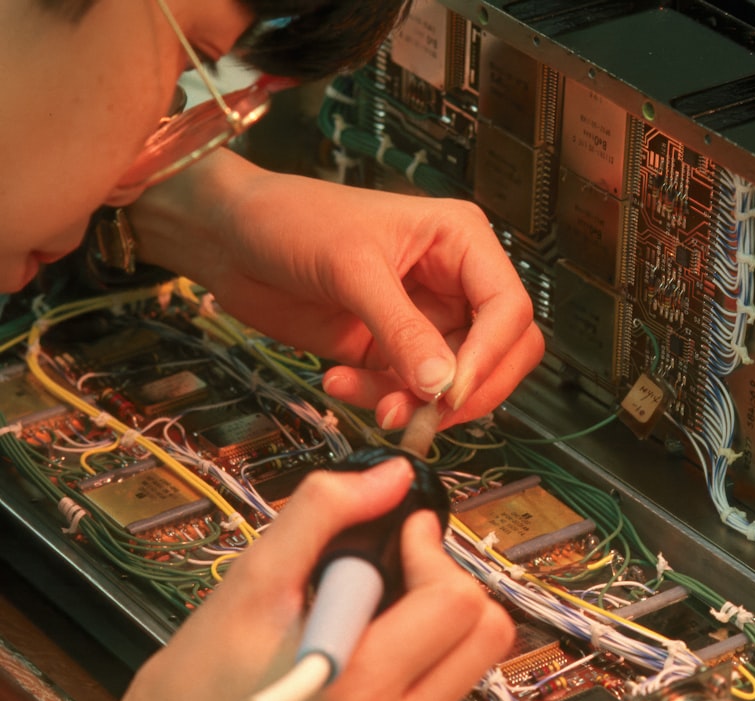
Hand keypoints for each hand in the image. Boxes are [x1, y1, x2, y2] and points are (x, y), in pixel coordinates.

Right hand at [106, 458, 513, 700]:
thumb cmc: (201, 678)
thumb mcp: (253, 580)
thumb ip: (323, 513)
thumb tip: (393, 475)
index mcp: (360, 684)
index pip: (455, 602)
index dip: (431, 547)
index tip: (401, 528)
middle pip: (484, 631)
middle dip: (445, 579)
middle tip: (394, 564)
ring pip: (471, 658)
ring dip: (439, 614)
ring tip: (374, 604)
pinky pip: (444, 683)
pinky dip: (425, 647)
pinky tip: (369, 637)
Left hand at [130, 151, 543, 428]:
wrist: (231, 237)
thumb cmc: (292, 219)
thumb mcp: (353, 269)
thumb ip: (402, 330)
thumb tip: (443, 385)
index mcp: (460, 242)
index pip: (509, 309)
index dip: (490, 356)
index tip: (451, 391)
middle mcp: (453, 282)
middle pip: (501, 352)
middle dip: (466, 390)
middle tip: (425, 413)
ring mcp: (424, 319)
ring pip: (455, 382)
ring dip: (417, 402)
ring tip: (374, 404)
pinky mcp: (392, 349)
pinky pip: (410, 390)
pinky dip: (381, 398)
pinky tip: (341, 381)